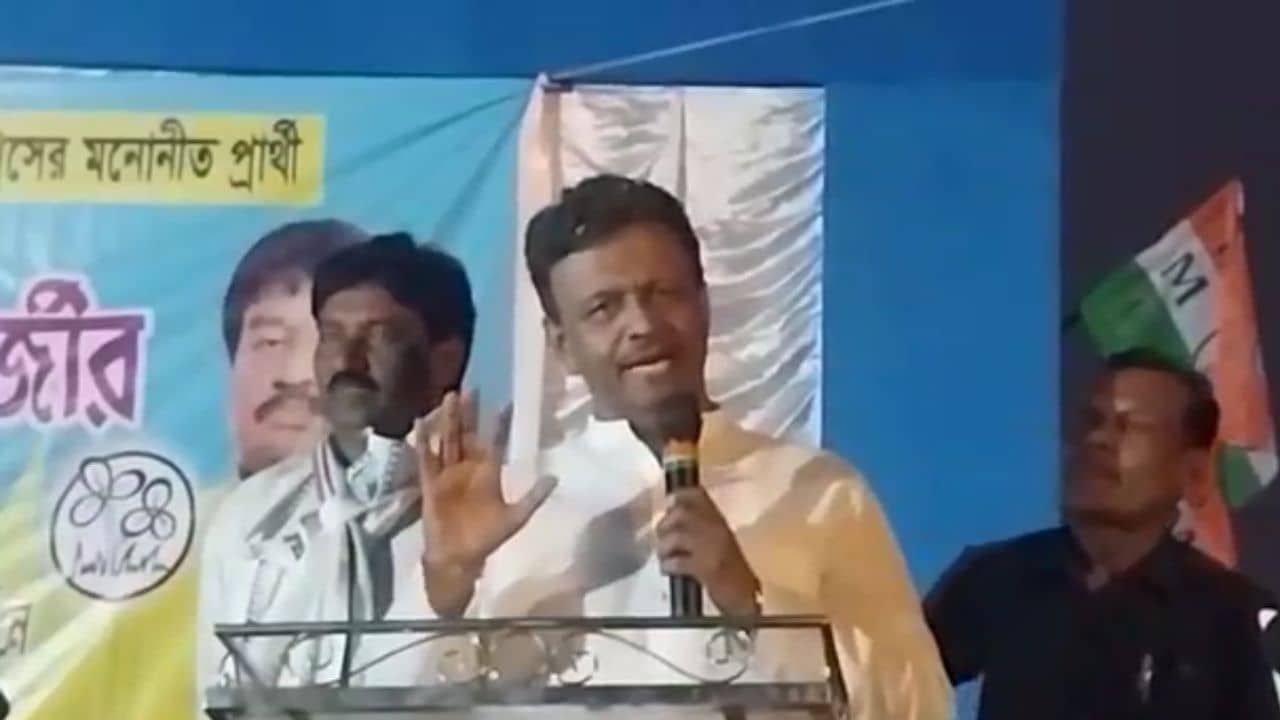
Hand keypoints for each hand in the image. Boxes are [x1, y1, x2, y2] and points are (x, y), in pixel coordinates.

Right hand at [416, 391, 555, 615]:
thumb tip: (555, 478)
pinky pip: (426, 460)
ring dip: (448, 420)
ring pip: (448, 441)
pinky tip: (421, 424)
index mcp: (488, 473)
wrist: (458, 559)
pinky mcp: (431, 484)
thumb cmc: (486, 538)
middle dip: (469, 413)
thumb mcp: (515, 517)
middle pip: (468, 434)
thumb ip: (533, 497)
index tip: (504, 402)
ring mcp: (448, 474)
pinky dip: (424, 443)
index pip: (495, 442)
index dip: (499, 424)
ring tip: (450, 397)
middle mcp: (467, 468)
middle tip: (471, 388)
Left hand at [655, 488, 760, 616]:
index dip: (679, 496)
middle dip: (665, 525)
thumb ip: (699, 525)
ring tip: (664, 557)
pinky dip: (668, 565)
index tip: (670, 504)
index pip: (697, 495)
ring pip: (676, 537)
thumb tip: (670, 515)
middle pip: (681, 513)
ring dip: (664, 548)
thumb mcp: (718, 540)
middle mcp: (717, 529)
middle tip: (662, 538)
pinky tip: (669, 570)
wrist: (747, 596)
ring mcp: (712, 548)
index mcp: (719, 520)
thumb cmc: (730, 570)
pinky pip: (677, 561)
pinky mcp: (706, 568)